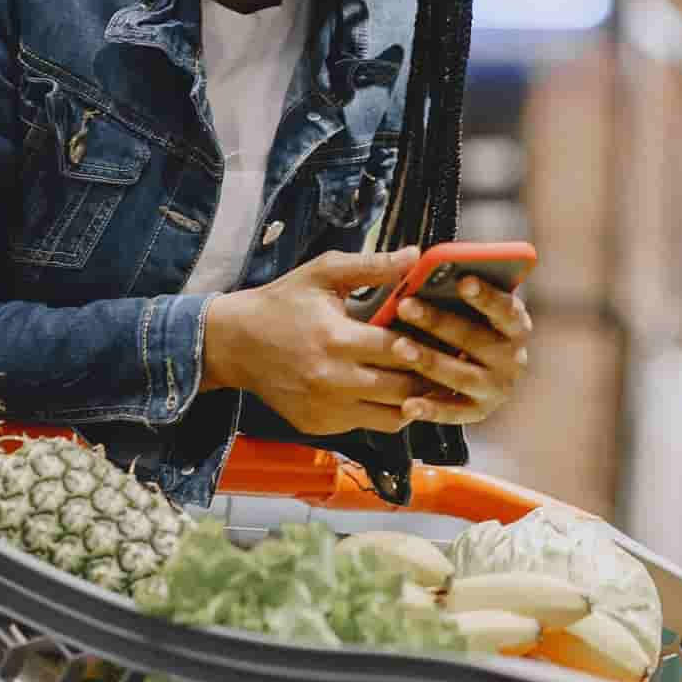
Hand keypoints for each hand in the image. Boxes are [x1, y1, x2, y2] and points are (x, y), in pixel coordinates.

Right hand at [204, 247, 437, 435]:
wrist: (234, 344)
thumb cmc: (281, 303)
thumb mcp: (323, 274)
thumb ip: (372, 266)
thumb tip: (416, 255)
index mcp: (336, 340)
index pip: (400, 349)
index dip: (426, 342)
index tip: (443, 334)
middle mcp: (332, 381)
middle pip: (403, 388)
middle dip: (428, 375)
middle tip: (447, 360)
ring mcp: (326, 409)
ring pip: (392, 417)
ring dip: (413, 399)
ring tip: (425, 378)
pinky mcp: (319, 426)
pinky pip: (368, 425)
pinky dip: (384, 411)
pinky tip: (392, 390)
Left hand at [383, 275, 532, 425]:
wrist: (475, 372)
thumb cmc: (462, 323)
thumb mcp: (464, 304)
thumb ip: (448, 286)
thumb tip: (411, 259)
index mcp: (515, 324)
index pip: (506, 308)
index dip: (486, 296)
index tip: (463, 281)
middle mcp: (513, 358)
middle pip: (476, 340)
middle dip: (439, 322)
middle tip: (406, 305)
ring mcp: (496, 388)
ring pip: (461, 375)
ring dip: (430, 361)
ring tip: (399, 347)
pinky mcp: (477, 412)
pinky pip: (452, 413)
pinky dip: (430, 409)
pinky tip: (407, 405)